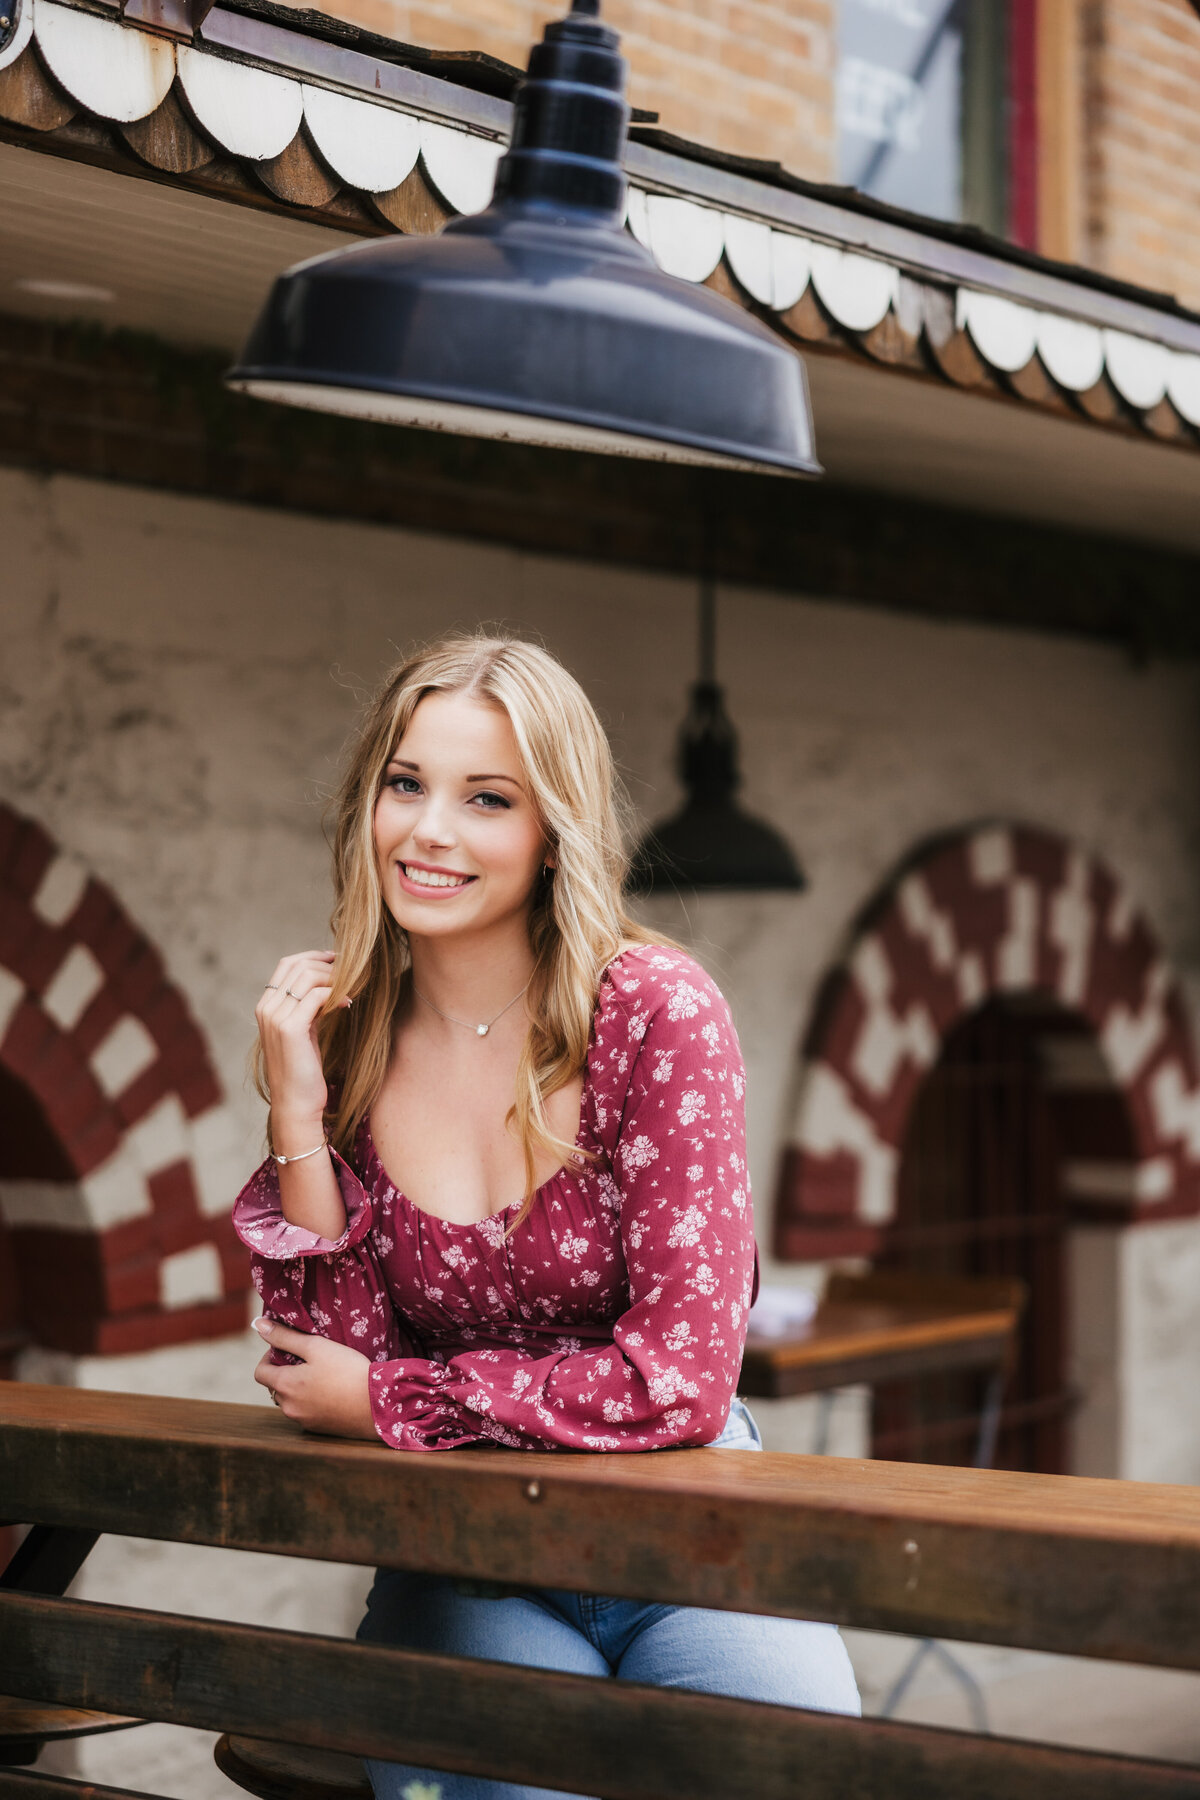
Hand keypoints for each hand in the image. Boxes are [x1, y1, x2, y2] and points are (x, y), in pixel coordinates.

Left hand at [253, 1317, 376, 1438]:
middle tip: (308, 1360)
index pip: (260, 1372)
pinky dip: (312, 1402)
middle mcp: (288, 1407)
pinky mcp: (318, 1429)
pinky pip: (306, 1413)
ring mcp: (303, 1421)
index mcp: (284, 1385)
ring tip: (322, 1376)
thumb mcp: (316, 1346)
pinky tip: (332, 1392)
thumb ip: (285, 1336)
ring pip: (291, 1401)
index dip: (269, 1357)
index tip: (288, 1349)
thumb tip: (258, 1325)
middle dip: (286, 1372)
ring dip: (298, 1388)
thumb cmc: (347, 1371)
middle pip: (275, 1386)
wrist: (377, 1405)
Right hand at [256, 951, 340, 1142]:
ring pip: (308, 977)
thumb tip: (329, 982)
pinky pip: (317, 996)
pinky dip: (337, 995)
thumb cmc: (303, 1069)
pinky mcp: (290, 1028)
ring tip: (354, 987)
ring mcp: (275, 1017)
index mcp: (266, 1006)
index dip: (314, 956)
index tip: (339, 959)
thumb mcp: (304, 1031)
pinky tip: (348, 1004)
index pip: (287, 964)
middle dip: (329, 965)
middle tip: (353, 973)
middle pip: (299, 966)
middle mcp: (266, 1008)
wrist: (296, 1103)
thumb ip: (308, 1006)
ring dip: (335, 978)